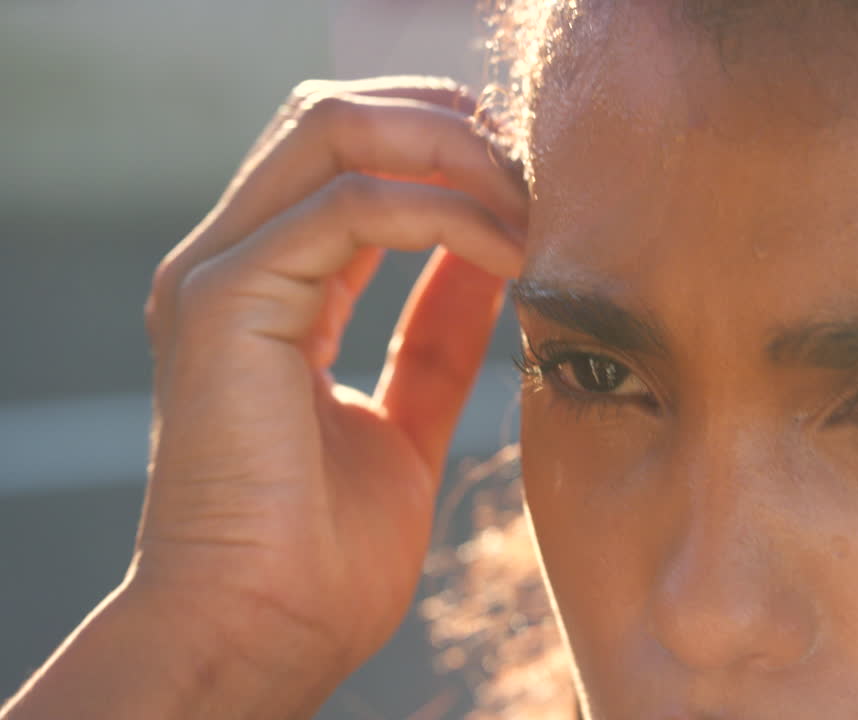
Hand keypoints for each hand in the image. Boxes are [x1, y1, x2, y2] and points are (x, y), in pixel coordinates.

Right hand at [135, 76, 525, 688]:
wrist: (265, 635)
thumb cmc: (328, 556)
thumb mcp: (410, 415)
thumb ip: (439, 331)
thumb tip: (491, 257)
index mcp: (268, 285)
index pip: (353, 160)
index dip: (449, 156)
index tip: (538, 190)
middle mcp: (234, 262)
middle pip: (340, 118)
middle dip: (453, 131)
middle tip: (539, 180)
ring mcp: (219, 272)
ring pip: (337, 131)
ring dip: (453, 156)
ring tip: (532, 209)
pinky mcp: (224, 299)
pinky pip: (350, 208)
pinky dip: (444, 216)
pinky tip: (508, 256)